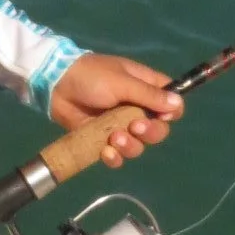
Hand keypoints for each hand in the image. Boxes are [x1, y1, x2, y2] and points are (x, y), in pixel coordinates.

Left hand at [48, 53, 182, 169]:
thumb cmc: (91, 76)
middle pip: (158, 130)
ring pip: (139, 146)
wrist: (56, 85)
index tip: (161, 116)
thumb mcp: (122, 82)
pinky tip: (106, 152)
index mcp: (145, 89)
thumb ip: (149, 95)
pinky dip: (115, 158)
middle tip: (135, 127)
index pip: (171, 105)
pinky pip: (118, 156)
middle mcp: (136, 109)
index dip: (170, 114)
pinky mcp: (103, 140)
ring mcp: (119, 125)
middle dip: (150, 132)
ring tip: (114, 138)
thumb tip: (179, 105)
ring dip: (131, 146)